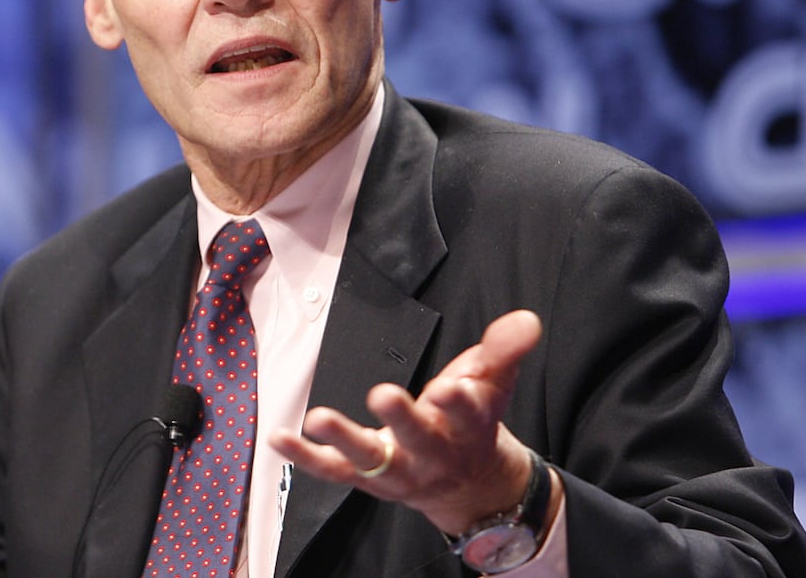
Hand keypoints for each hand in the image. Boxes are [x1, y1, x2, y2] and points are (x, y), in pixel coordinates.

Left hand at [269, 309, 549, 534]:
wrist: (468, 486)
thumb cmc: (474, 421)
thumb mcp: (495, 382)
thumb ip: (505, 349)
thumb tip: (526, 319)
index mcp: (468, 426)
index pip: (468, 413)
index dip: (461, 402)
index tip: (452, 387)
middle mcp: (433, 452)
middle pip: (419, 438)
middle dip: (404, 419)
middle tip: (384, 395)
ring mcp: (397, 468)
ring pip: (371, 458)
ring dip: (345, 439)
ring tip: (319, 418)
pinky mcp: (365, 478)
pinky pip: (333, 471)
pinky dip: (305, 458)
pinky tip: (279, 438)